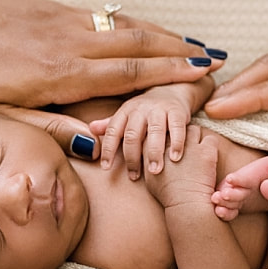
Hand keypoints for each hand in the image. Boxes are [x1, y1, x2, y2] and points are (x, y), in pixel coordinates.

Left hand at [0, 0, 222, 157]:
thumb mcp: (3, 116)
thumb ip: (51, 130)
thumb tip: (95, 145)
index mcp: (64, 75)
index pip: (130, 73)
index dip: (170, 73)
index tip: (202, 73)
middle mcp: (73, 44)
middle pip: (138, 44)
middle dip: (179, 50)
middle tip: (212, 56)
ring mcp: (66, 21)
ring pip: (125, 25)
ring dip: (162, 33)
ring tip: (191, 41)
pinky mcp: (54, 8)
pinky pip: (104, 16)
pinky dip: (133, 22)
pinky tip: (145, 28)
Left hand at [89, 80, 212, 179]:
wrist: (172, 91)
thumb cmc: (145, 111)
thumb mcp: (126, 116)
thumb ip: (110, 125)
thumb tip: (89, 129)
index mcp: (125, 112)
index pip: (113, 132)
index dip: (108, 150)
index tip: (106, 168)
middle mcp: (140, 109)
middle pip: (133, 135)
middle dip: (132, 157)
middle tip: (134, 177)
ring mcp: (159, 109)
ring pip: (155, 132)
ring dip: (154, 153)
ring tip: (155, 171)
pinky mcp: (177, 112)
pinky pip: (177, 128)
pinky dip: (177, 143)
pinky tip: (175, 158)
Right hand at [143, 125, 219, 209]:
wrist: (185, 205)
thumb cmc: (168, 196)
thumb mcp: (150, 179)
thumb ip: (149, 163)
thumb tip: (151, 156)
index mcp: (154, 149)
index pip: (158, 132)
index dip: (165, 136)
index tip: (170, 144)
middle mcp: (170, 143)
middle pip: (174, 127)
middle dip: (179, 134)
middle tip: (184, 144)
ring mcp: (188, 146)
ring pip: (193, 129)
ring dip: (195, 137)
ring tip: (197, 148)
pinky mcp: (205, 151)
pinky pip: (211, 138)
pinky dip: (210, 145)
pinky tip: (209, 154)